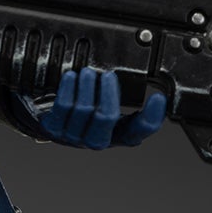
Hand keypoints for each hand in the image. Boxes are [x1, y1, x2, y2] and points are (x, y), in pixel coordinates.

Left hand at [38, 67, 167, 149]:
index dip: (151, 117)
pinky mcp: (54, 128)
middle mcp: (98, 139)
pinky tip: (71, 78)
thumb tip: (144, 78)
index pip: (139, 131)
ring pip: (84, 111)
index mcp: (119, 135)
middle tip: (108, 76)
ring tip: (87, 73)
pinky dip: (68, 90)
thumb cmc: (86, 113)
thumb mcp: (110, 106)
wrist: (54, 124)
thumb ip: (127, 96)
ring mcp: (75, 136)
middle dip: (108, 93)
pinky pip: (62, 108)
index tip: (157, 98)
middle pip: (107, 118)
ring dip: (87, 88)